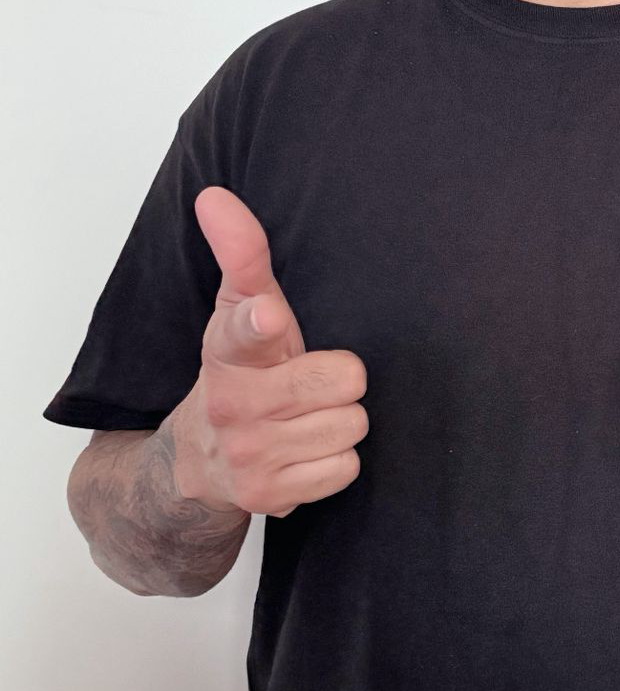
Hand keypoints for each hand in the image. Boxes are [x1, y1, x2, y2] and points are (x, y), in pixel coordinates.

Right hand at [168, 187, 369, 518]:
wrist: (197, 462)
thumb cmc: (243, 372)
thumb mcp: (239, 311)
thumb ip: (240, 254)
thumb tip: (214, 195)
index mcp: (227, 348)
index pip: (243, 329)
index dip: (260, 323)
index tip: (267, 316)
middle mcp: (232, 401)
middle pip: (342, 381)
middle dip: (340, 380)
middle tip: (312, 382)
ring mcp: (248, 452)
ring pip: (350, 426)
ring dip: (339, 422)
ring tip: (306, 418)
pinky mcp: (266, 495)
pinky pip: (344, 468)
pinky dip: (334, 462)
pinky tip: (305, 452)